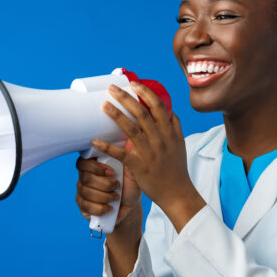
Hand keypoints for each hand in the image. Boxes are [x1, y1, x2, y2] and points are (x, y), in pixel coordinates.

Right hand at [75, 141, 142, 237]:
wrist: (131, 206)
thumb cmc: (130, 184)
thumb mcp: (133, 169)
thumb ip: (129, 154)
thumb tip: (130, 138)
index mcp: (94, 164)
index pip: (83, 161)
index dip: (95, 167)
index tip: (111, 171)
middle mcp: (85, 177)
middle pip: (84, 177)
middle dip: (103, 183)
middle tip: (117, 185)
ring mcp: (82, 192)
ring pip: (85, 192)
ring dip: (104, 195)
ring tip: (117, 196)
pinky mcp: (83, 207)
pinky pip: (86, 206)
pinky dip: (100, 208)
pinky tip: (110, 208)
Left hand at [93, 82, 205, 231]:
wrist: (177, 193)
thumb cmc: (177, 169)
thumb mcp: (181, 144)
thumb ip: (175, 126)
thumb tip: (170, 110)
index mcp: (169, 132)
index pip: (158, 106)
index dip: (145, 92)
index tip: (134, 83)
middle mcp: (160, 139)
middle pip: (141, 113)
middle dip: (126, 98)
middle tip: (112, 88)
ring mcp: (149, 152)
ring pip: (131, 129)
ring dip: (116, 115)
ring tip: (103, 105)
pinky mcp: (139, 166)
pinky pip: (121, 154)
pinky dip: (107, 146)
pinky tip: (95, 140)